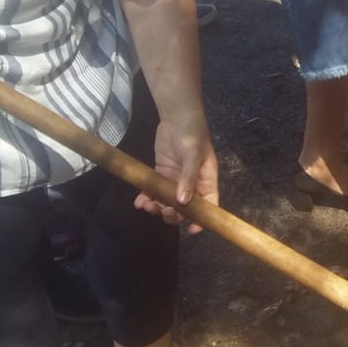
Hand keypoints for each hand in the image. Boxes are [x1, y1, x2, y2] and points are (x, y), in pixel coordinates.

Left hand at [135, 116, 219, 234]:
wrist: (177, 117)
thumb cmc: (192, 135)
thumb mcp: (193, 155)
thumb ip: (188, 178)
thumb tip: (183, 202)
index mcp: (206, 180)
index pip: (208, 204)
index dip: (202, 219)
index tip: (192, 229)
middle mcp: (192, 183)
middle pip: (185, 207)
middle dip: (173, 213)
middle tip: (162, 212)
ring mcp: (176, 180)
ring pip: (168, 201)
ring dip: (158, 207)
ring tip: (147, 206)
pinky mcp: (162, 173)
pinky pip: (155, 190)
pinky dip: (147, 197)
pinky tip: (139, 201)